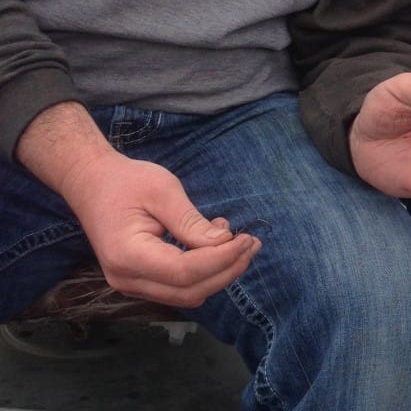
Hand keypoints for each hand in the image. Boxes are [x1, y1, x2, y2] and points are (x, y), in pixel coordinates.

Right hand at [63, 148, 261, 307]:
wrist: (92, 184)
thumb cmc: (127, 181)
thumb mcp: (163, 191)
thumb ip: (191, 222)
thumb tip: (224, 243)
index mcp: (128, 256)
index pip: (185, 272)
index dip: (221, 259)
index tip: (247, 239)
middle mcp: (126, 279)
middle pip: (188, 290)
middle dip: (227, 270)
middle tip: (252, 243)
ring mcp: (131, 284)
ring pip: (186, 294)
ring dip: (218, 273)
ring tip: (236, 240)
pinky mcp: (139, 280)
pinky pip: (178, 287)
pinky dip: (203, 272)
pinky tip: (214, 243)